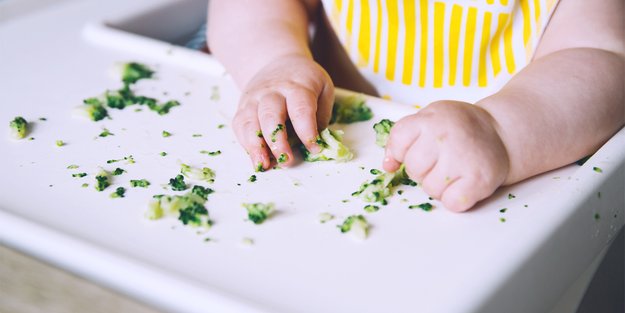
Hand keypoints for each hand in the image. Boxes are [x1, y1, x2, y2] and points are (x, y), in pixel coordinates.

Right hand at [232, 54, 333, 170]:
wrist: (277, 62)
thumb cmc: (304, 81)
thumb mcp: (323, 88)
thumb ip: (321, 115)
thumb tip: (316, 142)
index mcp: (297, 86)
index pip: (300, 108)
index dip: (307, 130)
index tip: (314, 148)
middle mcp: (272, 91)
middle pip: (271, 115)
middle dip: (277, 140)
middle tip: (286, 160)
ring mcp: (254, 99)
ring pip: (250, 122)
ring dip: (256, 146)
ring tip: (263, 165)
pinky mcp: (243, 108)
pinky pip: (240, 126)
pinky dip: (246, 144)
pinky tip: (256, 159)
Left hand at [383, 101, 509, 211]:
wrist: (502, 132)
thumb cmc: (459, 128)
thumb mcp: (429, 118)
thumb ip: (403, 137)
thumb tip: (388, 166)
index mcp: (430, 118)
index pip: (398, 143)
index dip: (402, 152)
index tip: (418, 149)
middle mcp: (444, 136)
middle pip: (413, 169)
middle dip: (423, 170)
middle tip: (442, 160)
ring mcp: (462, 159)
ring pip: (430, 189)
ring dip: (440, 186)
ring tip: (455, 170)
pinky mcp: (478, 180)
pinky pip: (451, 203)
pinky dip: (455, 199)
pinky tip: (465, 182)